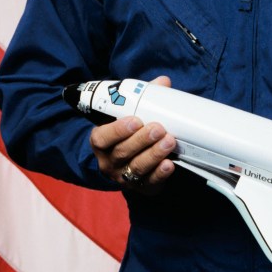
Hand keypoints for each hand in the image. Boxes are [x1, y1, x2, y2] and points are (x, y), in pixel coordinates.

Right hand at [89, 76, 175, 193]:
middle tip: (159, 128)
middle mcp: (109, 161)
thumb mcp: (130, 113)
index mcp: (101, 141)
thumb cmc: (129, 132)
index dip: (118, 130)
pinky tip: (169, 164)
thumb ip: (144, 97)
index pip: (102, 137)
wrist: (130, 160)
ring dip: (154, 154)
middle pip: (123, 152)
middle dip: (142, 140)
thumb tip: (163, 83)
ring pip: (137, 167)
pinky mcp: (141, 188)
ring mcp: (124, 176)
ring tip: (170, 141)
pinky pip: (149, 183)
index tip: (135, 120)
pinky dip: (160, 174)